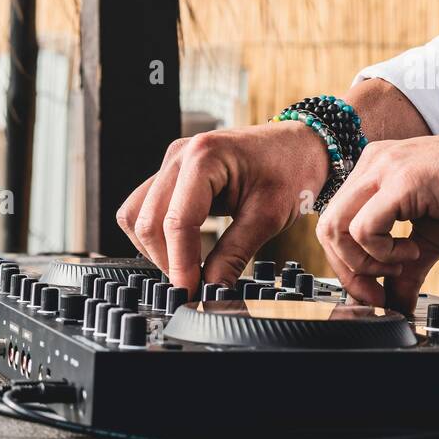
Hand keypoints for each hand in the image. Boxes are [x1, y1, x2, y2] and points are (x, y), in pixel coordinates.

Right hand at [116, 123, 329, 296]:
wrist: (301, 144)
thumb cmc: (291, 169)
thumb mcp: (269, 217)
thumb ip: (234, 255)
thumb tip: (212, 291)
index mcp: (204, 157)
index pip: (176, 222)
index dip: (180, 265)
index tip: (190, 295)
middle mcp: (180, 156)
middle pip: (147, 221)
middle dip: (166, 260)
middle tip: (192, 288)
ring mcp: (172, 163)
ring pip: (137, 214)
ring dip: (155, 248)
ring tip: (187, 271)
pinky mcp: (173, 173)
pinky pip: (147, 207)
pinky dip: (158, 234)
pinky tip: (182, 251)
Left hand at [315, 123, 438, 312]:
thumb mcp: (433, 237)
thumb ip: (407, 268)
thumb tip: (395, 303)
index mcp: (375, 171)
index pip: (335, 222)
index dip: (348, 265)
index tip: (375, 290)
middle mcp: (372, 164)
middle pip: (326, 227)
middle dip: (349, 271)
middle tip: (379, 291)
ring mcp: (384, 169)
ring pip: (336, 228)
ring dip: (366, 262)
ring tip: (403, 263)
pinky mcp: (402, 181)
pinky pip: (364, 229)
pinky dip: (383, 252)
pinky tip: (415, 248)